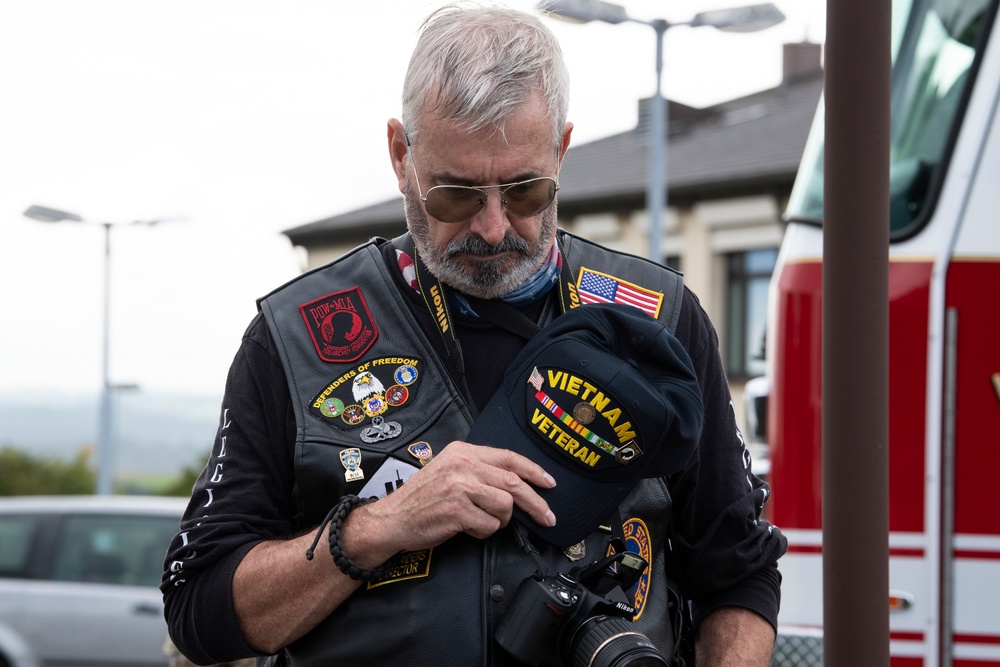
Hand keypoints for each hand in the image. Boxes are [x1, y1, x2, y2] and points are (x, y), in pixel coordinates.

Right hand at [357, 441, 556, 551]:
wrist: (392, 519)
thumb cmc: (422, 499)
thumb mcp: (449, 470)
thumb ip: (478, 471)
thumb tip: (516, 485)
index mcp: (462, 451)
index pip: (508, 457)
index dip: (533, 471)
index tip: (549, 483)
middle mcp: (462, 464)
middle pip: (513, 482)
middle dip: (535, 502)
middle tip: (547, 516)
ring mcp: (459, 487)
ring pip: (505, 505)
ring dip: (500, 520)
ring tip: (483, 522)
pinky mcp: (457, 510)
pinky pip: (489, 524)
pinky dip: (484, 531)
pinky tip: (469, 529)